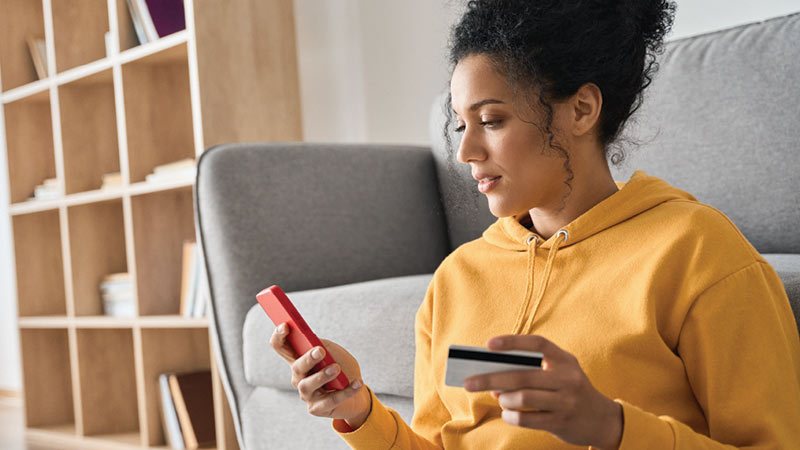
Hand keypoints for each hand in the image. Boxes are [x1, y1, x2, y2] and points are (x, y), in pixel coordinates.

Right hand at [269, 323, 371, 427]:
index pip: (280, 346)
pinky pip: (330, 400)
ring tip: (336, 368)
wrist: (357, 392)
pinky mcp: (316, 408)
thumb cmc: (343, 368)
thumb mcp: (335, 352)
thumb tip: (315, 343)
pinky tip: (357, 383)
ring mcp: (306, 394)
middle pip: (297, 367)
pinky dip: (346, 391)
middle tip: (320, 351)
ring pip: (308, 385)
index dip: (279, 336)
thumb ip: (324, 346)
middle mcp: (299, 377)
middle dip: (307, 359)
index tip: (285, 325)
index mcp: (299, 359)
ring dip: (322, 376)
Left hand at [463, 335, 622, 449]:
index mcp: (565, 360)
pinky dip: (511, 416)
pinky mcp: (561, 422)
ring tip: (499, 398)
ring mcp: (566, 401)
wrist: (602, 420)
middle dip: (490, 378)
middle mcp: (568, 378)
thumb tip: (493, 376)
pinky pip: (527, 419)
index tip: (488, 345)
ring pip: (523, 398)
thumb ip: (531, 371)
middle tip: (469, 382)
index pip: (538, 344)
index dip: (513, 342)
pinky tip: (508, 413)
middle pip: (522, 375)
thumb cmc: (569, 390)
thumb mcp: (559, 374)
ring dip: (504, 399)